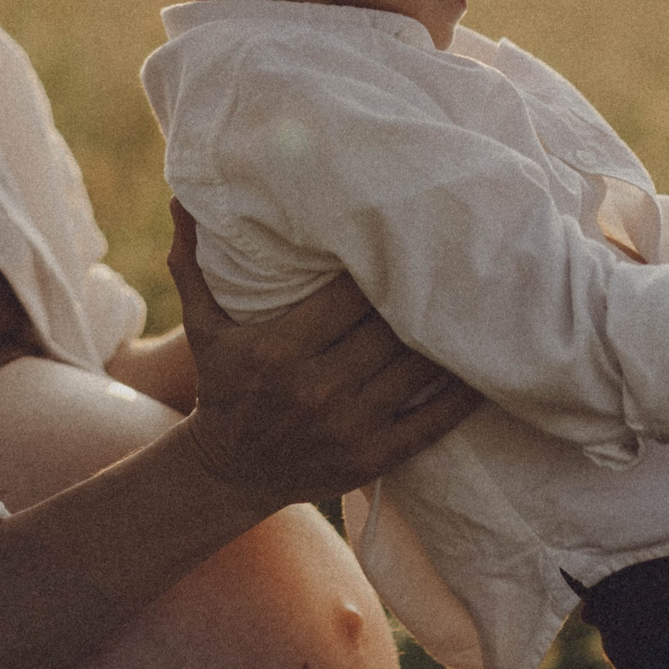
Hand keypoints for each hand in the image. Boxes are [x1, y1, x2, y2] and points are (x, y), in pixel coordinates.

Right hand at [167, 201, 483, 512]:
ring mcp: (347, 427)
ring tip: (481, 299)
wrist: (228, 473)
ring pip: (415, 369)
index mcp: (278, 350)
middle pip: (388, 329)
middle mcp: (314, 388)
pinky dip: (463, 395)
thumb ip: (193, 262)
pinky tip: (488, 364)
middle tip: (459, 257)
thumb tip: (181, 195)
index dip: (384, 264)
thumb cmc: (222, 386)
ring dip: (450, 337)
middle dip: (423, 295)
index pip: (349, 295)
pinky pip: (430, 422)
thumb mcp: (202, 327)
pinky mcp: (371, 458)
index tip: (412, 232)